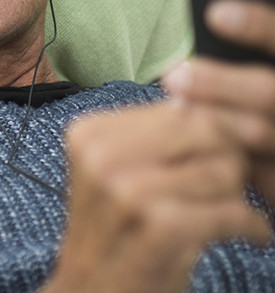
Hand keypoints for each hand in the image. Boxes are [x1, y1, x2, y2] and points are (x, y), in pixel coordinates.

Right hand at [42, 103, 270, 292]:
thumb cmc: (118, 232)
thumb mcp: (120, 172)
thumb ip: (161, 135)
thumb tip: (233, 108)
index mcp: (90, 132)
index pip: (181, 108)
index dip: (219, 132)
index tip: (226, 157)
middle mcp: (101, 154)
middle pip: (206, 131)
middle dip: (233, 159)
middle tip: (232, 188)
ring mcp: (126, 190)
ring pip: (224, 170)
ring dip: (240, 197)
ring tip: (227, 214)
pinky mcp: (157, 227)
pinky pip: (232, 210)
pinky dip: (251, 225)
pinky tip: (248, 234)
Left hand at [163, 0, 274, 202]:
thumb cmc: (265, 102)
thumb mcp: (260, 81)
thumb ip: (258, 46)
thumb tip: (208, 19)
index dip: (257, 26)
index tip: (216, 13)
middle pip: (269, 92)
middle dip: (222, 84)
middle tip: (175, 76)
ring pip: (259, 135)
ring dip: (212, 122)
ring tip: (174, 108)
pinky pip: (256, 174)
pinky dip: (217, 160)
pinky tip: (185, 148)